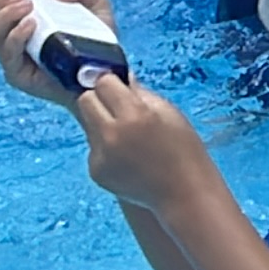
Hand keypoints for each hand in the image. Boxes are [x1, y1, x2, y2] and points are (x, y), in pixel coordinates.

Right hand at [0, 0, 119, 107]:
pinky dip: (16, 35)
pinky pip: (8, 53)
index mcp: (22, 20)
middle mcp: (12, 39)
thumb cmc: (95, 41)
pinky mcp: (18, 74)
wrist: (103, 74)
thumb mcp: (95, 5)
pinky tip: (30, 25)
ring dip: (6, 15)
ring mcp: (13, 58)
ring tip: (27, 4)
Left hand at [73, 73, 210, 212]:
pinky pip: (93, 148)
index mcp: (134, 114)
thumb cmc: (182, 148)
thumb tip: (120, 77)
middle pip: (86, 101)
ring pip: (88, 124)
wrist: (182, 192)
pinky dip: (106, 147)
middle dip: (99, 100)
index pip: (103, 83)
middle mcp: (112, 134)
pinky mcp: (95, 172)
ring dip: (102, 124)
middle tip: (118, 108)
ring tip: (128, 137)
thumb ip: (139, 92)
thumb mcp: (168, 111)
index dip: (112, 83)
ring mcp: (101, 155)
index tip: (118, 86)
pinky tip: (127, 157)